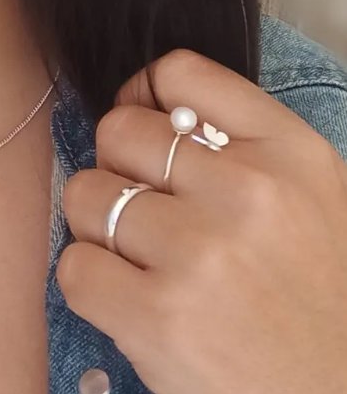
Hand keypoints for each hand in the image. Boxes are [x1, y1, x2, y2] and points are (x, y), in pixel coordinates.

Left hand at [56, 49, 346, 393]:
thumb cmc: (326, 320)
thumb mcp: (318, 208)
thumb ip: (243, 154)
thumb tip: (147, 114)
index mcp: (291, 155)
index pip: (180, 73)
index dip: (142, 97)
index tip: (142, 130)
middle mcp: (247, 192)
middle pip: (116, 131)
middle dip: (116, 170)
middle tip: (141, 215)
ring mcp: (199, 254)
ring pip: (84, 196)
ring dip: (97, 230)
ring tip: (139, 266)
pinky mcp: (156, 319)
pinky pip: (72, 268)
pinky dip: (89, 286)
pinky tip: (130, 307)